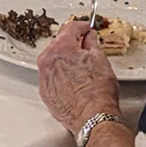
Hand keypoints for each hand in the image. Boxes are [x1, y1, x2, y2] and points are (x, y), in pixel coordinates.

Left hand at [37, 19, 123, 133]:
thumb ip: (92, 43)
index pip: (70, 27)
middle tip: (87, 49)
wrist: (93, 119)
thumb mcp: (101, 59)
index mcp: (61, 48)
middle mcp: (47, 61)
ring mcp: (44, 77)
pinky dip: (61, 76)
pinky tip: (75, 82)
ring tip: (83, 70)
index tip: (87, 29)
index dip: (82, 26)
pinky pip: (52, 77)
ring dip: (66, 61)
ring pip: (54, 61)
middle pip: (60, 43)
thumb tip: (89, 37)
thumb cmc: (98, 94)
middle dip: (73, 44)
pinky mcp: (45, 92)